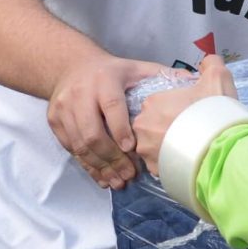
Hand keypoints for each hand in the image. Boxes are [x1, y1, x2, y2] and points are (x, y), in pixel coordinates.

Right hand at [47, 54, 187, 189]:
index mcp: (104, 80)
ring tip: (118, 181)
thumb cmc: (112, 72)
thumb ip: (161, 77)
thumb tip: (193, 84)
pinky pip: (70, 148)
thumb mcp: (136, 68)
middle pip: (93, 132)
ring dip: (100, 166)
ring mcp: (64, 108)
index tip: (132, 149)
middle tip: (129, 175)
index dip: (120, 129)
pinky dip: (87, 165)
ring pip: (80, 144)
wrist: (70, 66)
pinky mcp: (54, 121)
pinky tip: (103, 177)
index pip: (111, 107)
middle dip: (112, 158)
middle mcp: (80, 94)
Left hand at [134, 53, 240, 178]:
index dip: (174, 110)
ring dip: (166, 148)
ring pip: (154, 147)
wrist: (221, 148)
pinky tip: (186, 162)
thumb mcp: (217, 77)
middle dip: (166, 129)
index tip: (189, 115)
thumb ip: (211, 64)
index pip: (158, 104)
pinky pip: (160, 165)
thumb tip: (209, 62)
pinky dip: (170, 164)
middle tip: (189, 133)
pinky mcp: (155, 171)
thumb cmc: (215, 112)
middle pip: (152, 126)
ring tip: (188, 150)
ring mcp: (146, 151)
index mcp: (152, 102)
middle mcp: (143, 126)